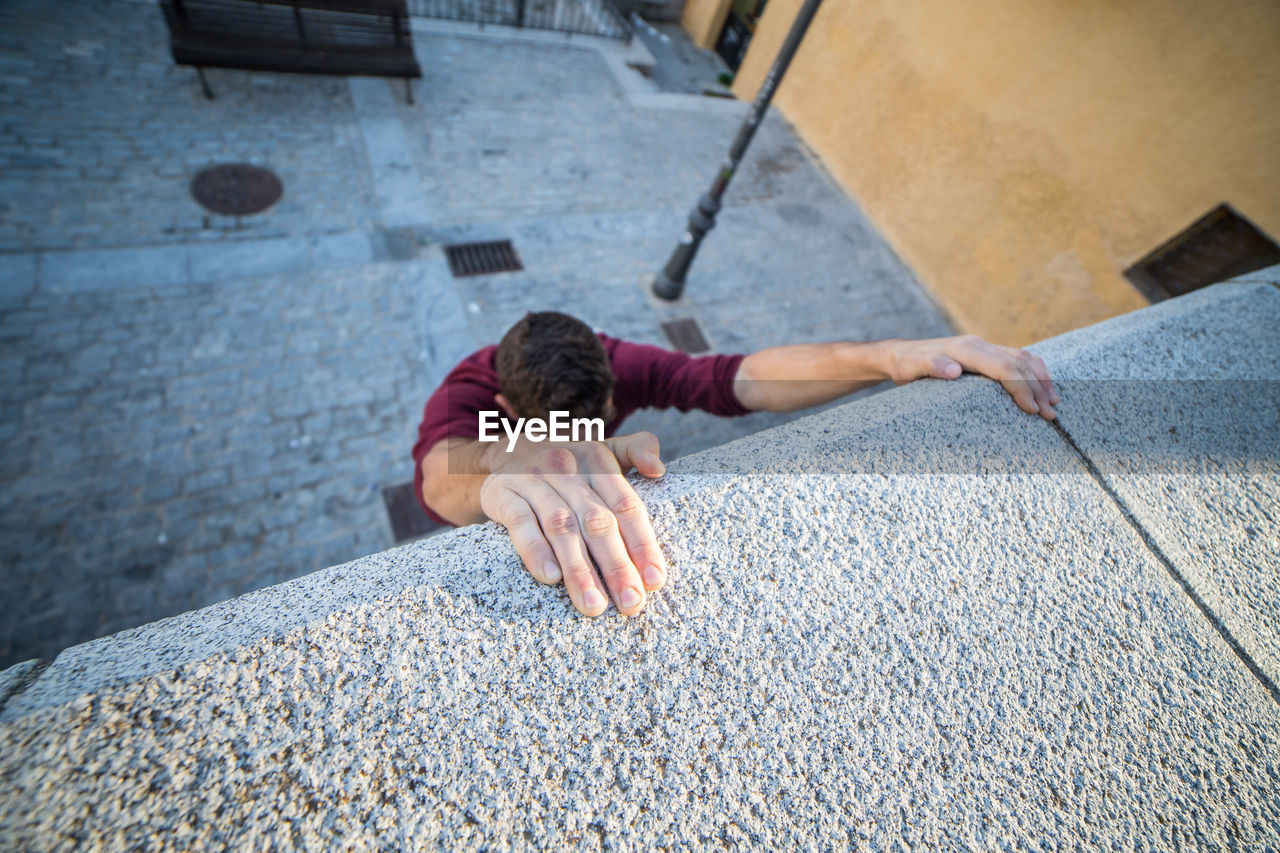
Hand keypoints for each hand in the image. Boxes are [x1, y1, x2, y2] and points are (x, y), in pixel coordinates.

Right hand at [477, 432, 667, 616]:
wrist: (506, 451)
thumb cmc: (569, 463)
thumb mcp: (602, 449)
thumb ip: (637, 450)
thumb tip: (659, 469)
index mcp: (598, 459)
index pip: (625, 505)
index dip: (642, 544)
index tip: (654, 580)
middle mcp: (567, 467)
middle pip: (597, 521)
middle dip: (617, 566)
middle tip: (630, 603)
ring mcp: (534, 480)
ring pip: (561, 528)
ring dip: (579, 569)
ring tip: (594, 604)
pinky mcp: (504, 494)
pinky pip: (521, 524)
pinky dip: (536, 551)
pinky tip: (550, 577)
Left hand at [887, 335, 1058, 418]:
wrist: (900, 354)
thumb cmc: (906, 365)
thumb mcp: (911, 368)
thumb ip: (931, 366)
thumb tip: (954, 370)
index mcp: (965, 349)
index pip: (1003, 367)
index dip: (1021, 387)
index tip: (1033, 409)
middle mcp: (978, 344)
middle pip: (1018, 363)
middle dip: (1038, 388)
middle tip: (1051, 414)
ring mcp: (983, 346)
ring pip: (1023, 358)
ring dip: (1041, 380)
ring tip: (1054, 403)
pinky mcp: (985, 352)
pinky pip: (1016, 358)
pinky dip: (1033, 372)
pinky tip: (1043, 387)